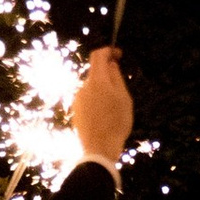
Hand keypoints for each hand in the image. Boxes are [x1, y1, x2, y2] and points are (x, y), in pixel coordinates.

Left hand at [72, 48, 132, 166]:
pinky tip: (104, 116)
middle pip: (95, 73)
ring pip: (92, 88)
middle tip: (121, 89)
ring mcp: (77, 99)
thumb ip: (116, 77)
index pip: (97, 55)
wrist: (99, 148)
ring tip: (114, 108)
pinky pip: (88, 100)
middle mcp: (83, 87)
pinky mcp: (76, 111)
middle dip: (108, 75)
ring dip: (102, 90)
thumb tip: (111, 64)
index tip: (118, 55)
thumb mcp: (123, 98)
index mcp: (97, 80)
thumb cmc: (116, 122)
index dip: (108, 51)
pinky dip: (96, 101)